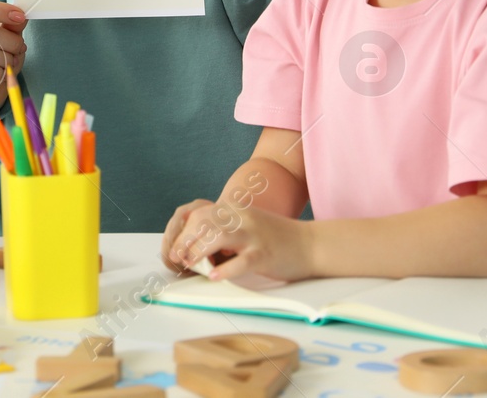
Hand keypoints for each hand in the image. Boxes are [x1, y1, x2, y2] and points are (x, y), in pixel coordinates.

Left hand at [161, 198, 311, 282]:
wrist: (311, 244)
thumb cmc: (277, 239)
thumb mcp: (247, 225)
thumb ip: (224, 230)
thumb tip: (194, 248)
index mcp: (236, 210)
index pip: (198, 213)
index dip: (181, 231)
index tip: (174, 249)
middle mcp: (242, 218)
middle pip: (203, 221)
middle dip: (184, 240)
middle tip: (177, 259)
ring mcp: (254, 235)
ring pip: (218, 236)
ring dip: (198, 252)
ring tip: (191, 265)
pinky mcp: (265, 254)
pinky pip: (242, 261)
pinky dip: (226, 270)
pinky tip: (215, 277)